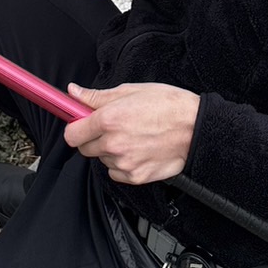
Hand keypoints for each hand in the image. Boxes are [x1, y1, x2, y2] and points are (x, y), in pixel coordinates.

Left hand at [63, 82, 199, 184]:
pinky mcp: (135, 177)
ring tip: (131, 136)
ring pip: (102, 160)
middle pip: (84, 148)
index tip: (81, 123)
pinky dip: (122, 164)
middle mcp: (113, 143)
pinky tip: (137, 150)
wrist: (195, 128)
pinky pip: (116, 172)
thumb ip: (97, 96)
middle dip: (93, 138)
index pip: (72, 133)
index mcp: (109, 119)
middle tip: (111, 127)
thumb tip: (74, 92)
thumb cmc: (168, 105)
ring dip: (110, 150)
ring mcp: (124, 163)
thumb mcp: (131, 90)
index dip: (75, 127)